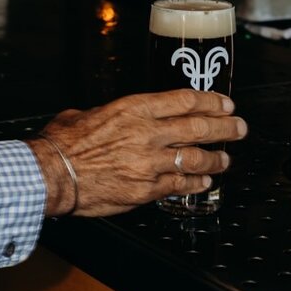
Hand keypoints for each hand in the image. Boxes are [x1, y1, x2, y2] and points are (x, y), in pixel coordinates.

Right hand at [26, 90, 247, 217]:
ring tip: (226, 159)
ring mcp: (149, 163)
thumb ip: (112, 115)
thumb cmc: (64, 143)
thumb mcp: (89, 114)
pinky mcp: (145, 190)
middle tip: (239, 128)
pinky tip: (205, 182)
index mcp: (134, 109)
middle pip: (198, 127)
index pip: (185, 100)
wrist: (52, 173)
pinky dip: (196, 183)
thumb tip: (117, 118)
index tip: (224, 103)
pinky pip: (179, 185)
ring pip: (195, 158)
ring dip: (216, 158)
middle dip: (225, 127)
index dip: (210, 101)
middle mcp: (147, 133)